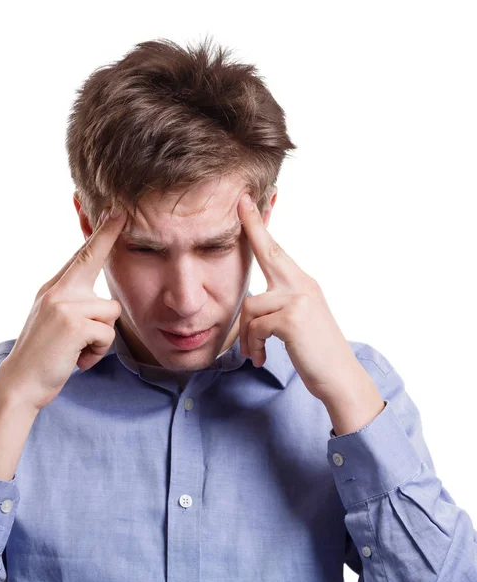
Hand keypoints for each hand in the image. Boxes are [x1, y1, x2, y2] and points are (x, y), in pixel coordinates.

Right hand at [0, 203, 127, 410]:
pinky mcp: (74, 324)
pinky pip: (108, 334)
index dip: (100, 233)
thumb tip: (99, 298)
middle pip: (93, 260)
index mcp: (54, 289)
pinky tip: (78, 359)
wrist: (21, 383)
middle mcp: (57, 290)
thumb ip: (71, 302)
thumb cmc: (44, 355)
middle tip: (120, 210)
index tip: (115, 210)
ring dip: (102, 338)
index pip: (81, 255)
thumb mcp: (53, 320)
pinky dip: (97, 353)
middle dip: (108, 235)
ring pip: (111, 311)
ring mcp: (64, 305)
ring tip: (79, 350)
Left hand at [237, 192, 366, 404]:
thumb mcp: (300, 320)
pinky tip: (261, 358)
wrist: (340, 379)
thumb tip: (255, 301)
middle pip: (269, 251)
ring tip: (254, 352)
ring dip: (247, 335)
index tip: (247, 202)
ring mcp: (299, 299)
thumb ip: (281, 303)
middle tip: (240, 202)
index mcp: (303, 284)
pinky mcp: (292, 318)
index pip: (277, 250)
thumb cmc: (316, 352)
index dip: (260, 226)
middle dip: (253, 226)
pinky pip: (256, 326)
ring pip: (251, 306)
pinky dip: (254, 345)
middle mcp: (303, 285)